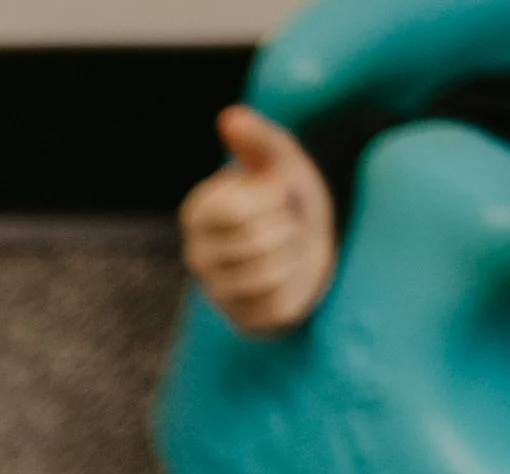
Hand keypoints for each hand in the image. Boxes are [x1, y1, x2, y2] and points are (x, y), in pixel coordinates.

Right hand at [180, 105, 338, 334]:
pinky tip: (289, 277)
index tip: (276, 196)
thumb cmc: (292, 197)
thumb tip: (228, 117)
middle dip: (285, 229)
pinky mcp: (242, 319)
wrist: (312, 244)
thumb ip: (258, 138)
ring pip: (264, 274)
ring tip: (288, 249)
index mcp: (197, 211)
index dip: (270, 200)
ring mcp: (216, 291)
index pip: (233, 209)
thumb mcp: (281, 161)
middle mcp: (197, 254)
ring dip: (292, 256)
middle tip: (285, 226)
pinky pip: (275, 303)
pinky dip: (293, 286)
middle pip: (253, 242)